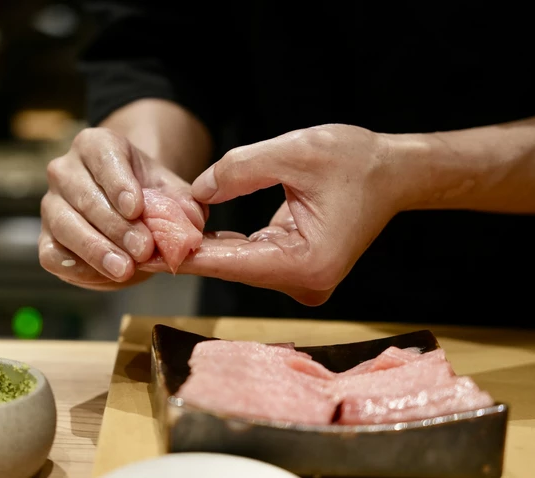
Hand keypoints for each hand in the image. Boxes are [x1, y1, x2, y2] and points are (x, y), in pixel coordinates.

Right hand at [39, 127, 205, 289]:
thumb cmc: (148, 196)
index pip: (103, 158)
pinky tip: (104, 275)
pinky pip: (52, 254)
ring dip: (97, 250)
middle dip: (116, 227)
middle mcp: (65, 170)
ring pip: (66, 225)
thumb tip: (192, 223)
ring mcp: (51, 204)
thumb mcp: (172, 192)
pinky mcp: (45, 238)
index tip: (135, 208)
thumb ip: (184, 203)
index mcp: (96, 145)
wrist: (129, 213)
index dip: (119, 184)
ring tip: (125, 269)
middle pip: (85, 196)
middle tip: (143, 249)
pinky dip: (78, 267)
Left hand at [139, 124, 406, 304]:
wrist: (395, 173)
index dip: (184, 253)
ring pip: (237, 264)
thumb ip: (239, 170)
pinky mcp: (297, 271)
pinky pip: (251, 258)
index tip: (144, 249)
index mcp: (306, 262)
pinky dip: (224, 244)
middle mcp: (303, 283)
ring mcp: (301, 281)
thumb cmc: (354, 160)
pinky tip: (190, 230)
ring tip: (156, 230)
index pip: (230, 261)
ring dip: (202, 246)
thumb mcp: (294, 151)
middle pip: (230, 267)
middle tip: (139, 236)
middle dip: (187, 248)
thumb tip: (194, 191)